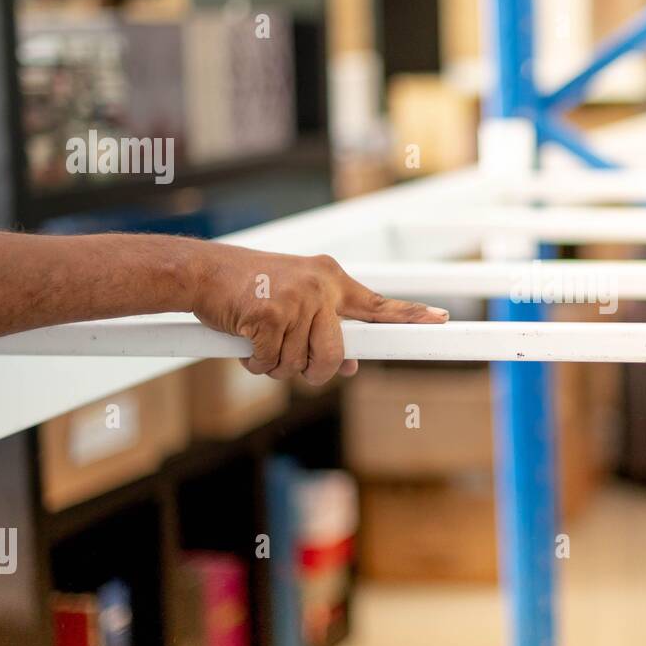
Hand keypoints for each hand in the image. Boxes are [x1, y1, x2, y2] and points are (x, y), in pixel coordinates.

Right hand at [189, 243, 446, 383]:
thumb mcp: (297, 303)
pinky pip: (271, 362)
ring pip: (299, 363)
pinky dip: (256, 362)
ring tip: (261, 343)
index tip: (441, 319)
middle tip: (295, 366)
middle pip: (335, 355)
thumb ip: (326, 329)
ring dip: (277, 366)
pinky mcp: (268, 315)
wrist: (204, 273)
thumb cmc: (251, 290)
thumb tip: (351, 368)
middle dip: (315, 372)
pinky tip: (246, 342)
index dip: (411, 316)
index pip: (379, 304)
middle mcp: (320, 287)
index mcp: (332, 280)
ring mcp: (295, 300)